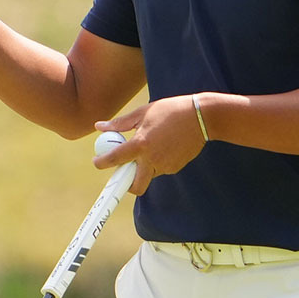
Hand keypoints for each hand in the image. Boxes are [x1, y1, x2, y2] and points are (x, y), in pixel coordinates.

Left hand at [92, 96, 207, 194]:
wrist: (201, 117)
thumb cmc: (170, 111)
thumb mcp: (142, 113)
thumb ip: (120, 123)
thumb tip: (99, 127)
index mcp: (141, 143)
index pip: (115, 159)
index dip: (102, 163)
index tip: (97, 162)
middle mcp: (152, 159)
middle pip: (135, 186)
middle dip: (126, 183)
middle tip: (123, 170)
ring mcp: (165, 166)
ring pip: (147, 175)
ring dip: (142, 168)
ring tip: (149, 146)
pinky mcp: (175, 167)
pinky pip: (160, 170)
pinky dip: (155, 162)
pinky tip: (163, 145)